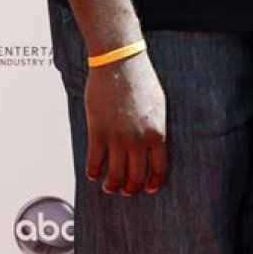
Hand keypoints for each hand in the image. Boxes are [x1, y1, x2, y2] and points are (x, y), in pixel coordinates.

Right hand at [84, 51, 167, 195]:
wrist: (120, 64)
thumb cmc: (142, 81)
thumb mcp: (159, 105)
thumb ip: (156, 129)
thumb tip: (153, 148)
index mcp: (157, 133)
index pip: (159, 168)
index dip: (154, 182)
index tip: (150, 188)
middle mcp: (138, 140)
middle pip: (136, 177)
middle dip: (131, 188)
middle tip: (126, 190)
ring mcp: (117, 138)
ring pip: (114, 175)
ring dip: (112, 185)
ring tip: (109, 186)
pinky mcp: (98, 132)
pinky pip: (94, 162)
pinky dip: (93, 172)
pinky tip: (93, 173)